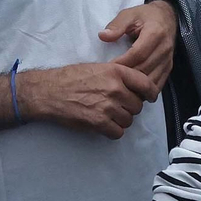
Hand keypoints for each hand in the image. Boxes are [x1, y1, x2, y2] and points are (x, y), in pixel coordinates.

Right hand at [17, 62, 158, 138]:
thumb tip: (134, 88)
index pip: (146, 84)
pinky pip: (118, 132)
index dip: (150, 93)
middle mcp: (115, 88)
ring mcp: (108, 106)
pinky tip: (103, 125)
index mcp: (117, 72)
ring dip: (121, 120)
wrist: (49, 91)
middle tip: (117, 106)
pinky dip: (112, 131)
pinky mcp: (99, 122)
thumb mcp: (98, 67)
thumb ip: (118, 75)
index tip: (149, 97)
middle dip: (129, 108)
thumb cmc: (71, 77)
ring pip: (128, 120)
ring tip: (107, 115)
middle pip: (137, 105)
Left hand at [101, 0, 175, 86]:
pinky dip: (146, 90)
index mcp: (155, 33)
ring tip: (121, 88)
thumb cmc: (145, 15)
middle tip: (112, 81)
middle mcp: (164, 48)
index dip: (123, 62)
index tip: (108, 68)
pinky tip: (134, 91)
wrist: (167, 17)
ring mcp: (168, 59)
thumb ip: (117, 25)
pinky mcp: (169, 67)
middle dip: (128, 76)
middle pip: (145, 68)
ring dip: (136, 86)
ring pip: (152, 79)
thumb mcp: (129, 14)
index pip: (138, 53)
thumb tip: (103, 36)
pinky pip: (159, 83)